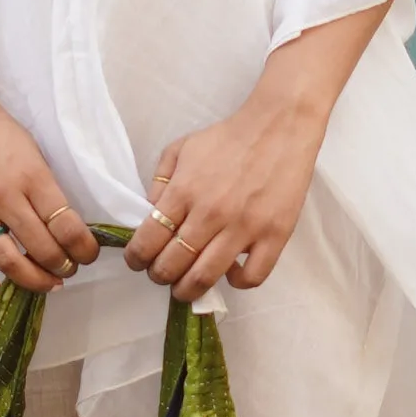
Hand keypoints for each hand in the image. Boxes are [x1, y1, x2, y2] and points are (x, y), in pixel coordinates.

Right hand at [0, 74, 100, 295]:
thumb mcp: (32, 149)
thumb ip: (44, 186)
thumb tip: (62, 222)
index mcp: (31, 176)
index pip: (66, 225)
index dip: (84, 248)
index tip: (88, 255)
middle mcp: (3, 197)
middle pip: (41, 248)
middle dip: (63, 266)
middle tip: (69, 269)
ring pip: (5, 260)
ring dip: (32, 279)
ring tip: (47, 282)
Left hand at [127, 61, 336, 301]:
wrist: (279, 127)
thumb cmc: (228, 138)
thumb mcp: (182, 149)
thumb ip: (160, 182)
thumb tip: (150, 216)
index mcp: (184, 191)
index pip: (148, 240)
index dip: (136, 258)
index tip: (138, 262)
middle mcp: (210, 213)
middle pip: (172, 266)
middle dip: (159, 277)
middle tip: (162, 274)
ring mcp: (244, 227)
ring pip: (205, 277)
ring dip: (188, 289)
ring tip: (186, 286)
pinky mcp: (274, 236)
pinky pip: (251, 277)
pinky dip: (236, 282)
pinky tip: (231, 272)